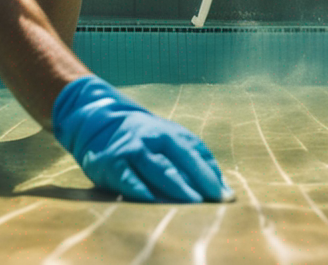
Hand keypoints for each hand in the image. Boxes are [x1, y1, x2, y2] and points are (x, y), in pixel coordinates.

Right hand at [53, 75, 233, 202]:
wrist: (101, 125)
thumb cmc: (146, 140)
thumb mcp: (171, 140)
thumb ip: (197, 160)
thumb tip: (224, 188)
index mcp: (170, 134)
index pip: (193, 153)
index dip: (209, 174)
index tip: (225, 196)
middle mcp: (151, 138)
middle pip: (176, 160)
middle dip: (194, 180)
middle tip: (211, 201)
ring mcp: (131, 149)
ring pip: (155, 168)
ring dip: (174, 185)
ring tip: (190, 201)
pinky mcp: (112, 162)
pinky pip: (126, 176)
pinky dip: (137, 187)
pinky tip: (149, 198)